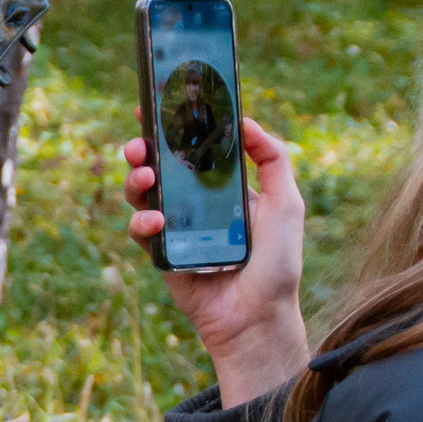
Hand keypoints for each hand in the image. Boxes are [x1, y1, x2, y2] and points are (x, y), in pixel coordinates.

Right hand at [122, 116, 309, 406]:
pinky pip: (140, 231)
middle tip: (140, 143)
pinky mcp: (161, 255)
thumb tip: (245, 121)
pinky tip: (156, 222)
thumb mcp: (286, 203)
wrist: (257, 317)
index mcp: (223, 186)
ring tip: (145, 177)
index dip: (173, 126)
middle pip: (158, 165)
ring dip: (136, 180)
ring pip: (141, 194)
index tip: (157, 104)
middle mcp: (195, 203)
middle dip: (142, 148)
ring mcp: (175, 228)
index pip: (192, 147)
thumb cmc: (277, 263)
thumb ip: (273, 159)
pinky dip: (142, 222)